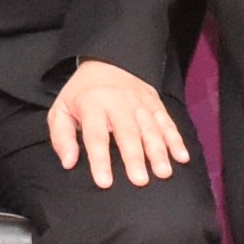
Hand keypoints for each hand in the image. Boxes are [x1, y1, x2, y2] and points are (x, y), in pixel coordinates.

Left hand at [46, 59, 192, 187]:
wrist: (105, 61)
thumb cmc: (81, 94)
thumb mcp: (61, 110)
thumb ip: (61, 137)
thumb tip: (68, 162)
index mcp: (92, 105)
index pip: (96, 136)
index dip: (100, 160)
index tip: (105, 182)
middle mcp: (118, 103)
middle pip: (128, 133)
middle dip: (135, 158)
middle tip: (140, 181)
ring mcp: (139, 102)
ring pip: (151, 129)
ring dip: (159, 151)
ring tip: (163, 173)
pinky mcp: (154, 102)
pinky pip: (167, 122)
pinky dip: (176, 140)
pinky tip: (182, 157)